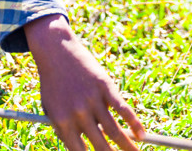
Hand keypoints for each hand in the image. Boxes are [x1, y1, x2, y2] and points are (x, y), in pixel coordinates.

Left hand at [25, 14, 144, 150]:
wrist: (55, 51)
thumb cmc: (52, 83)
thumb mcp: (50, 107)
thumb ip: (63, 129)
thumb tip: (80, 149)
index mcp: (62, 121)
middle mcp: (78, 113)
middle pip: (101, 146)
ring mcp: (93, 100)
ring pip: (115, 132)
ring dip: (129, 147)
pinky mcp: (105, 87)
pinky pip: (123, 110)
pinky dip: (135, 124)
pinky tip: (141, 135)